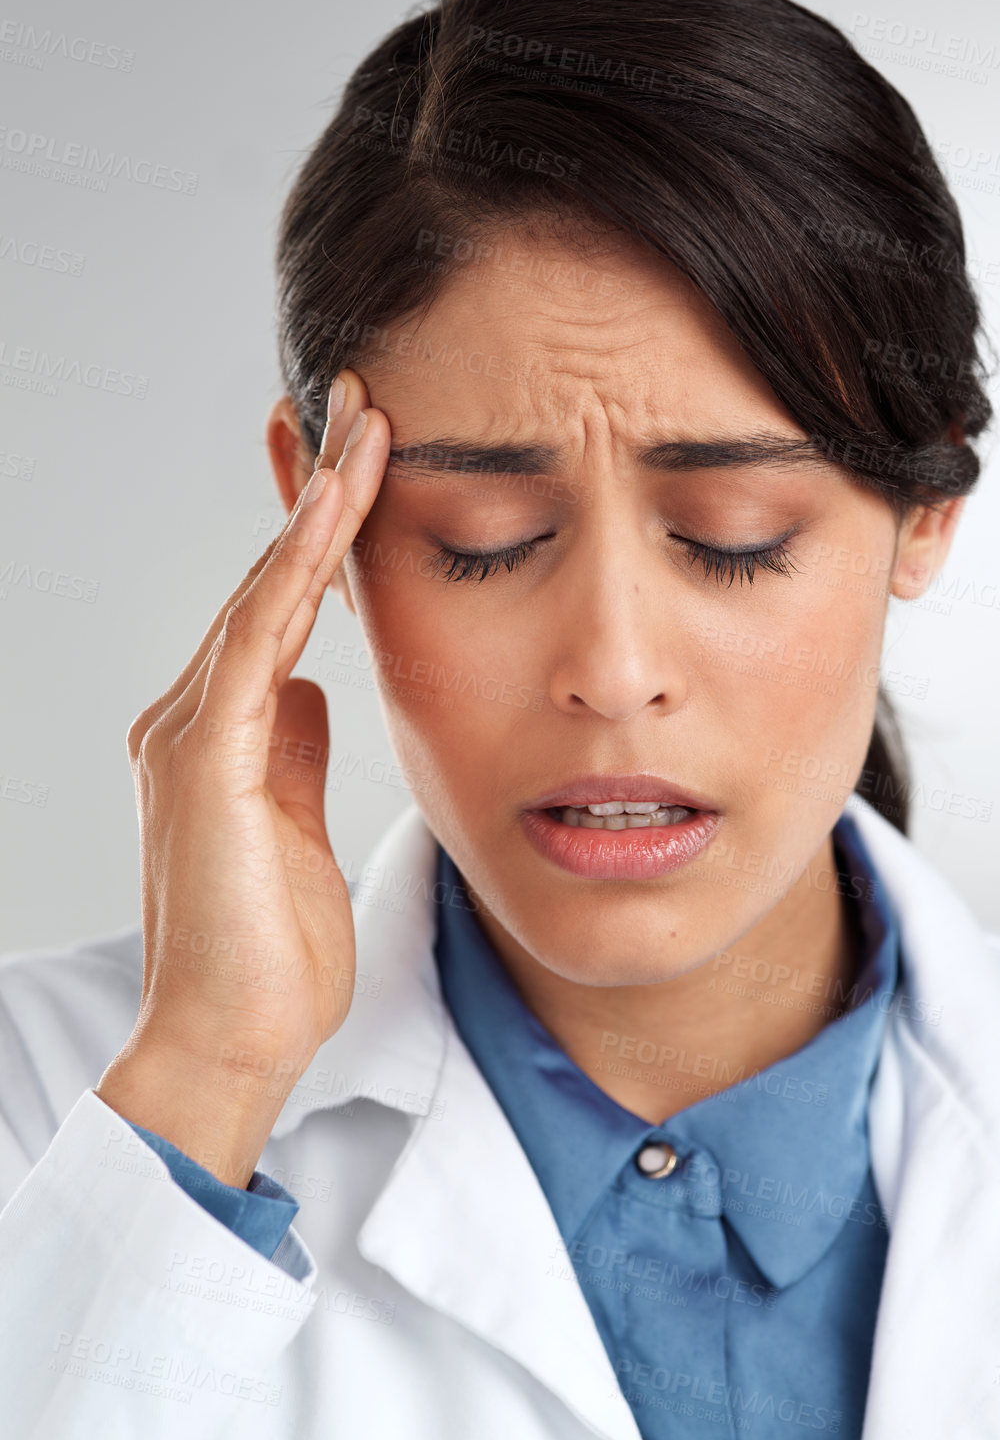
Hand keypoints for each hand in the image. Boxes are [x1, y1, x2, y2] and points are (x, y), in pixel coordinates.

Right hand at [96, 371, 389, 1184]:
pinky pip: (260, 637)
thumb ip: (292, 752)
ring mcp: (190, 730)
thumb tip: (310, 690)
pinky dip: (300, 569)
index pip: (281, 605)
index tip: (365, 458)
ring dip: (319, 504)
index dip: (322, 528)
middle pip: (272, 577)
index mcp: (225, 731)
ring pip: (266, 589)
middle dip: (319, 488)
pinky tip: (340, 509)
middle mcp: (196, 714)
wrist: (230, 1039)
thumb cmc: (272, 951)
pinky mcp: (202, 754)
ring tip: (368, 423)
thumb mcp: (298, 827)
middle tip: (367, 401)